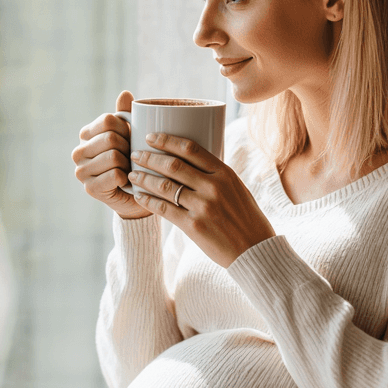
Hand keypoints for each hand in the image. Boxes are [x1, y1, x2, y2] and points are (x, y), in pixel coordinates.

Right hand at [72, 90, 151, 219]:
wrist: (136, 194)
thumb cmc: (132, 160)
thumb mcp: (130, 134)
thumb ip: (126, 114)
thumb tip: (125, 93)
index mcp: (86, 134)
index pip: (107, 120)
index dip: (126, 128)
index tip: (130, 139)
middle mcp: (78, 152)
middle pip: (111, 138)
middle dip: (128, 147)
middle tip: (131, 158)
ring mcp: (81, 171)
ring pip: (113, 156)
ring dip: (128, 164)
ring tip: (129, 169)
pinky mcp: (89, 188)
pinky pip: (115, 174)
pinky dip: (126, 178)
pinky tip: (126, 182)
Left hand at [127, 132, 275, 267]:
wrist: (255, 251)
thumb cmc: (246, 219)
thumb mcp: (237, 189)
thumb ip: (216, 176)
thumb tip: (191, 162)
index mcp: (225, 174)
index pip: (191, 149)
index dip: (167, 140)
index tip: (151, 136)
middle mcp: (214, 187)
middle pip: (173, 165)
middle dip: (150, 157)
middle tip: (135, 154)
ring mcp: (203, 207)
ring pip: (165, 186)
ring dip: (144, 178)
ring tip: (133, 174)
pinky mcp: (194, 226)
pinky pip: (165, 209)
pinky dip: (149, 201)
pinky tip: (139, 196)